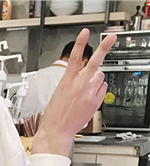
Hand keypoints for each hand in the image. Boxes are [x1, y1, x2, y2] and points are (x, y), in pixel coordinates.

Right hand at [32, 28, 116, 156]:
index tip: (85, 33)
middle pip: (95, 62)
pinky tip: (89, 97)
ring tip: (87, 89)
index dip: (81, 43)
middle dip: (104, 48)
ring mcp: (88, 93)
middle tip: (111, 38)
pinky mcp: (95, 102)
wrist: (56, 131)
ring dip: (95, 79)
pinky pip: (102, 89)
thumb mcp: (58, 93)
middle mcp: (79, 86)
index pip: (75, 58)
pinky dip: (98, 91)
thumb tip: (86, 76)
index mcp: (66, 82)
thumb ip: (72, 82)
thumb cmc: (54, 115)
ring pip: (100, 77)